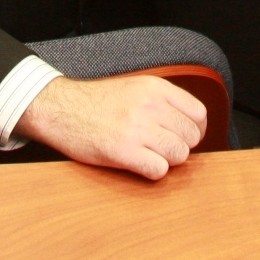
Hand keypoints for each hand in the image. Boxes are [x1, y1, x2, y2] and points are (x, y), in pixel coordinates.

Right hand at [15, 74, 206, 180]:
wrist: (60, 108)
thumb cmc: (95, 101)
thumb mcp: (134, 87)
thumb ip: (162, 100)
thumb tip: (190, 123)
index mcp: (155, 87)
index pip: (198, 114)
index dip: (194, 130)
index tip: (183, 136)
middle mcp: (150, 105)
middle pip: (191, 137)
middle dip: (180, 146)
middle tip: (163, 148)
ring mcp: (137, 128)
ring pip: (179, 154)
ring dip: (167, 160)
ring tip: (149, 155)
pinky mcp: (124, 151)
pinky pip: (159, 170)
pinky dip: (153, 171)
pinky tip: (140, 163)